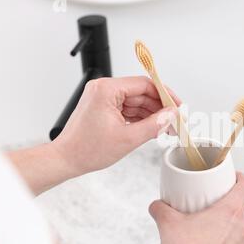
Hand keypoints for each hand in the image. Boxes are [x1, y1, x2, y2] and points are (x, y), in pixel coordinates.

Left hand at [52, 76, 179, 176]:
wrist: (66, 160)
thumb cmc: (87, 149)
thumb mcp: (128, 138)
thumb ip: (154, 124)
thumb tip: (171, 115)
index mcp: (107, 90)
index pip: (144, 84)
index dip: (165, 95)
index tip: (177, 105)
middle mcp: (104, 89)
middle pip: (141, 93)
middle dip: (160, 108)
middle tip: (174, 120)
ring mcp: (103, 98)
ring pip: (136, 102)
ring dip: (151, 114)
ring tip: (165, 128)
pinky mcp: (103, 108)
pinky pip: (128, 109)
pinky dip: (140, 118)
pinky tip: (152, 128)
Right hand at [150, 172, 243, 243]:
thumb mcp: (169, 224)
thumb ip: (161, 209)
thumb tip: (157, 206)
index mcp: (230, 211)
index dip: (242, 178)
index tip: (235, 177)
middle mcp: (242, 227)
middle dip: (241, 200)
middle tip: (226, 200)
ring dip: (239, 222)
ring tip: (222, 223)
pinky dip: (234, 242)